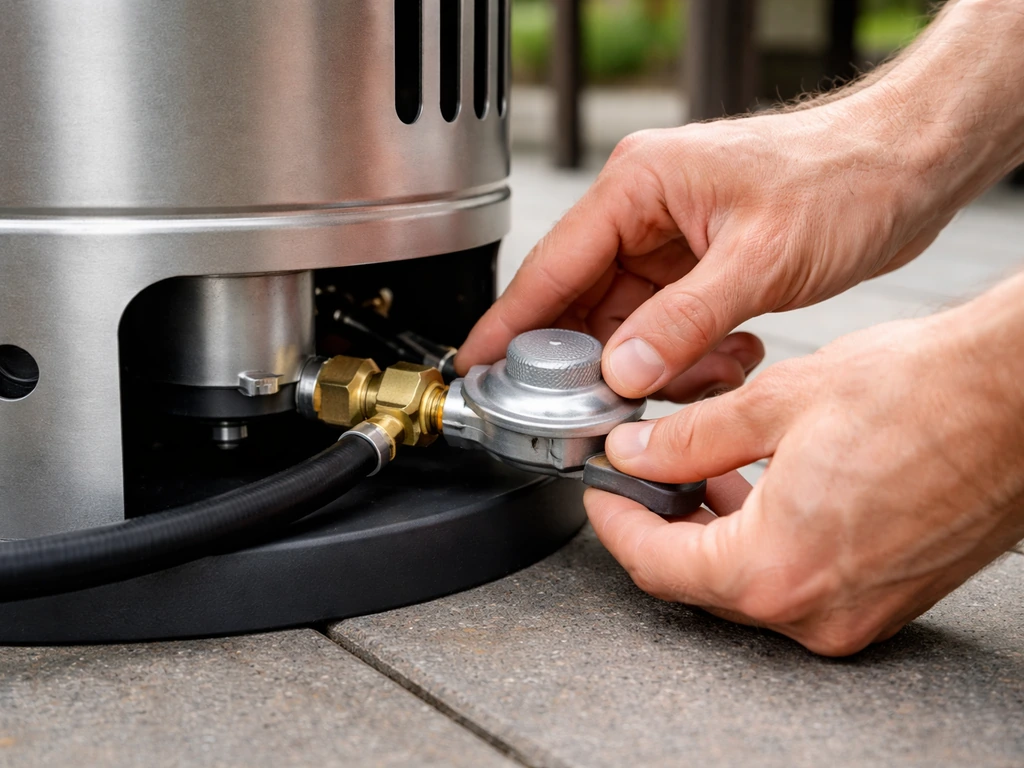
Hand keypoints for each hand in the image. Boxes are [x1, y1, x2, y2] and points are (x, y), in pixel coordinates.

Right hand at [459, 101, 950, 400]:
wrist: (907, 168)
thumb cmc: (842, 180)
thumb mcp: (758, 261)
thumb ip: (681, 323)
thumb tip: (622, 373)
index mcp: (638, 186)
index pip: (552, 263)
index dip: (510, 321)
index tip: (478, 366)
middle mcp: (643, 213)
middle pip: (583, 304)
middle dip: (596, 362)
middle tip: (604, 410)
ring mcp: (670, 243)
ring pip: (627, 327)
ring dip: (655, 366)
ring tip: (704, 372)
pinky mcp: (697, 270)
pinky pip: (666, 331)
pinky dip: (688, 359)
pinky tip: (729, 358)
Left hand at [587, 287, 1023, 655]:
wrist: (1019, 400)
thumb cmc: (923, 395)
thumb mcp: (776, 404)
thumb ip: (688, 440)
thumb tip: (634, 455)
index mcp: (776, 569)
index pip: (656, 565)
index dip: (616, 523)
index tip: (601, 491)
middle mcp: (816, 611)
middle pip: (699, 582)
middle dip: (663, 526)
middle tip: (645, 474)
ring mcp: (856, 614)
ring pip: (748, 585)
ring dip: (714, 532)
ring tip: (703, 472)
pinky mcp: (885, 599)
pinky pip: (798, 583)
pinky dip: (764, 543)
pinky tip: (762, 491)